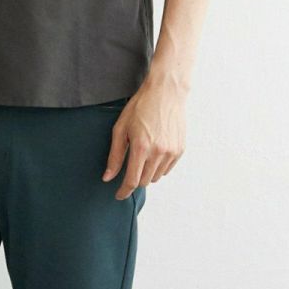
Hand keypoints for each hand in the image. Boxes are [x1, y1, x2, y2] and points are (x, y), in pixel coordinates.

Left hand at [101, 78, 187, 198]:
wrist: (166, 93)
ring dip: (147, 173)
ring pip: (156, 177)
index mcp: (141, 147)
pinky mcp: (180, 150)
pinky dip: (158, 167)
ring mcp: (171, 152)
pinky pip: (167, 169)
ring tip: (142, 155)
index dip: (123, 191)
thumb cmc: (140, 107)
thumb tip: (108, 177)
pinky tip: (154, 152)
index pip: (132, 181)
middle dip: (134, 179)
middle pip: (144, 181)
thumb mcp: (121, 129)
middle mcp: (158, 152)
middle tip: (129, 166)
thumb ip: (115, 156)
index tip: (118, 195)